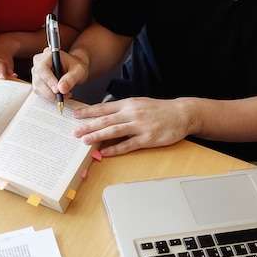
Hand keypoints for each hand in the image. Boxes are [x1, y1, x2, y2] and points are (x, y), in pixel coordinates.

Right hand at [31, 47, 88, 102]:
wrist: (73, 69)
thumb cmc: (75, 66)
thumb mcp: (78, 71)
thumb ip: (71, 78)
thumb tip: (61, 89)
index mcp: (47, 55)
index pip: (42, 68)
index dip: (49, 80)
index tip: (58, 90)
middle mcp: (39, 62)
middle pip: (39, 80)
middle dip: (51, 91)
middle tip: (64, 95)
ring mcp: (36, 73)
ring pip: (38, 88)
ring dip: (51, 96)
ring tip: (65, 95)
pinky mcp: (36, 82)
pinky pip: (39, 92)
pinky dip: (49, 97)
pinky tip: (59, 95)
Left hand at [71, 97, 189, 156]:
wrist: (181, 113)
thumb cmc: (159, 109)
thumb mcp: (139, 103)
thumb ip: (123, 109)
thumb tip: (105, 116)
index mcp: (128, 104)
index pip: (104, 107)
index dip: (88, 112)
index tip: (76, 115)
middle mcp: (132, 113)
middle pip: (106, 120)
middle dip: (88, 125)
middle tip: (75, 131)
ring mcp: (139, 126)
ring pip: (114, 131)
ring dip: (98, 136)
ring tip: (85, 140)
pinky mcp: (147, 138)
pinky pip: (128, 145)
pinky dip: (115, 149)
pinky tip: (104, 153)